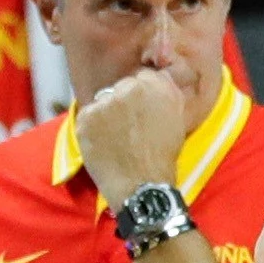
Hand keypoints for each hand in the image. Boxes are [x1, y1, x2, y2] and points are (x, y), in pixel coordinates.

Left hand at [72, 69, 190, 203]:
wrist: (141, 185)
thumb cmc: (162, 157)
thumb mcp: (177, 119)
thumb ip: (166, 94)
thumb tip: (156, 77)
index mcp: (156, 86)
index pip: (141, 78)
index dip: (140, 97)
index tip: (140, 114)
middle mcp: (130, 87)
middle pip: (120, 87)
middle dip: (122, 103)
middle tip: (127, 128)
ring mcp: (106, 101)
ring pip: (103, 101)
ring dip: (106, 114)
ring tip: (115, 139)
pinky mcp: (86, 115)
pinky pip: (87, 115)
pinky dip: (91, 128)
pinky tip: (103, 144)